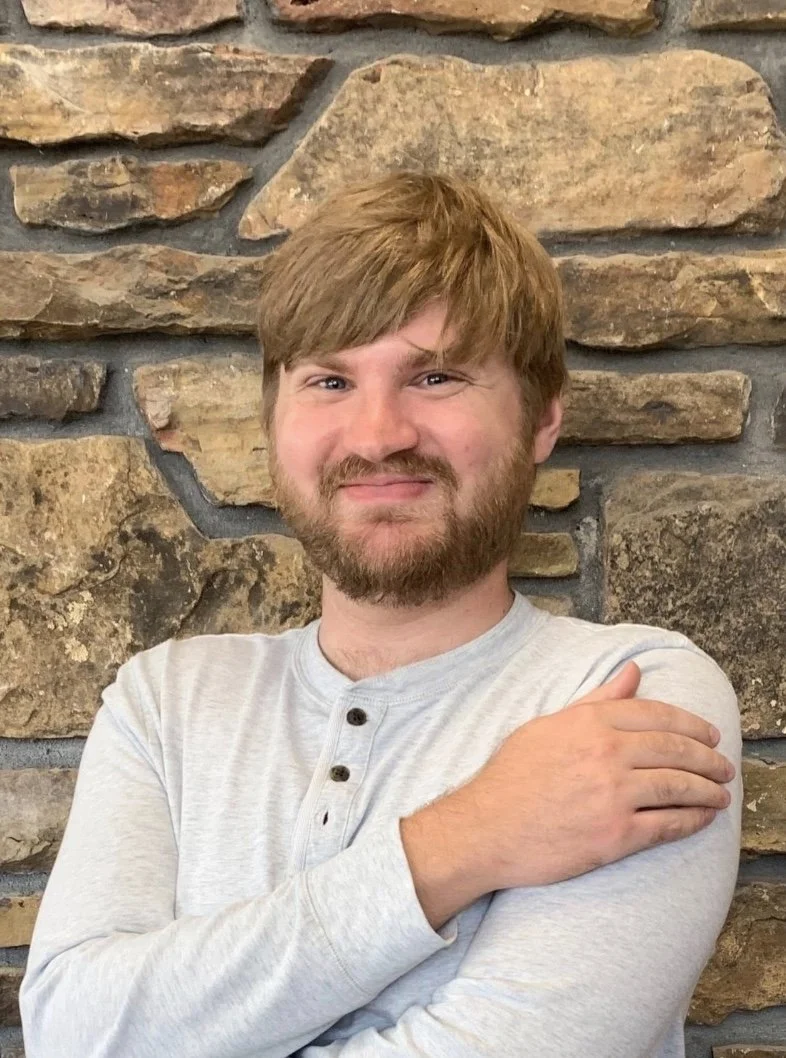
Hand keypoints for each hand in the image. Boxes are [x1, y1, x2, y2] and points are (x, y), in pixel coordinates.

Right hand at [444, 661, 734, 891]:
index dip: (690, 724)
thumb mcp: (548, 726)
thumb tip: (633, 672)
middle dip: (708, 757)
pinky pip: (668, 825)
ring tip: (721, 792)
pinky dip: (693, 820)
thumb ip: (596, 700)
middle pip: (675, 750)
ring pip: (679, 787)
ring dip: (708, 789)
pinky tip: (704, 817)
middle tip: (723, 764)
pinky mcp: (616, 836)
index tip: (708, 733)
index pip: (656, 715)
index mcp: (589, 722)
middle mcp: (606, 754)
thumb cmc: (512, 776)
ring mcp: (613, 796)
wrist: (486, 829)